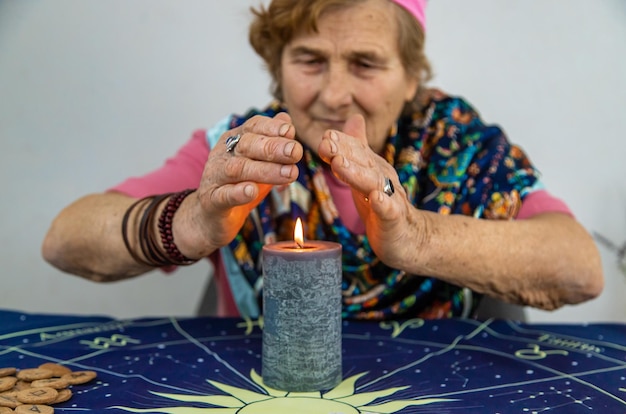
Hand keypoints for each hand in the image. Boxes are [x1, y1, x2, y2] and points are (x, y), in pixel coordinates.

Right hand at [192, 112, 302, 251]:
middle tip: (295, 152)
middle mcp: (223, 155)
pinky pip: (224, 195)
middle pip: (247, 145)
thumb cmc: (238, 184)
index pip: (252, 127)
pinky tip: (251, 191)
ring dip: (265, 170)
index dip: (271, 128)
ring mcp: (215, 177)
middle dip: (273, 147)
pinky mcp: (212, 201)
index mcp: (235, 141)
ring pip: (238, 169)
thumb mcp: (258, 161)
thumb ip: (271, 141)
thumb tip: (286, 119)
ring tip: (289, 174)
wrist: (212, 215)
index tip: (290, 132)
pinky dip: (238, 193)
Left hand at [318, 114, 420, 268]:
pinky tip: (376, 199)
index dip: (341, 143)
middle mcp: (383, 178)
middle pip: (363, 163)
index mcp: (373, 168)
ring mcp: (390, 198)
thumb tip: (354, 117)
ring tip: (339, 165)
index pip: (357, 151)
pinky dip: (383, 204)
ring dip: (356, 173)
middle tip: (326, 144)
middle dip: (344, 152)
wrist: (407, 235)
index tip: (325, 135)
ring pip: (373, 183)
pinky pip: (389, 211)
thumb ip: (359, 147)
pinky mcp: (394, 219)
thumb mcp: (367, 173)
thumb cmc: (382, 203)